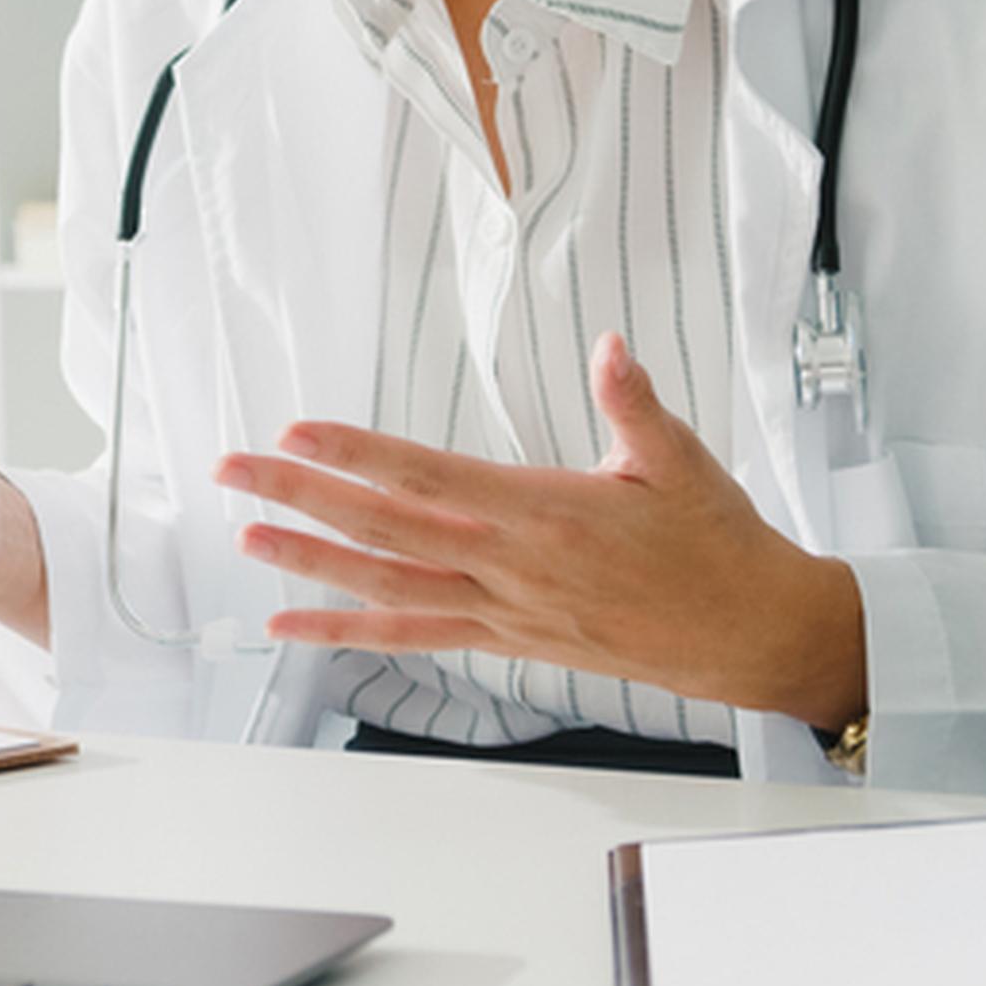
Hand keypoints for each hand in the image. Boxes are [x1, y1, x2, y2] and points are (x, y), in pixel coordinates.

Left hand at [214, 332, 863, 728]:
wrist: (749, 634)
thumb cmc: (717, 545)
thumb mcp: (681, 460)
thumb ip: (634, 402)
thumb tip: (610, 346)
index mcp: (544, 513)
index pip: (428, 476)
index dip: (355, 454)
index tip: (298, 432)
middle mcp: (510, 567)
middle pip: (385, 529)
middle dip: (302, 499)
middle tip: (236, 473)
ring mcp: (503, 610)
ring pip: (386, 587)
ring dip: (310, 565)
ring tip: (247, 543)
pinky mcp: (508, 639)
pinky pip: (415, 634)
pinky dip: (352, 629)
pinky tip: (300, 624)